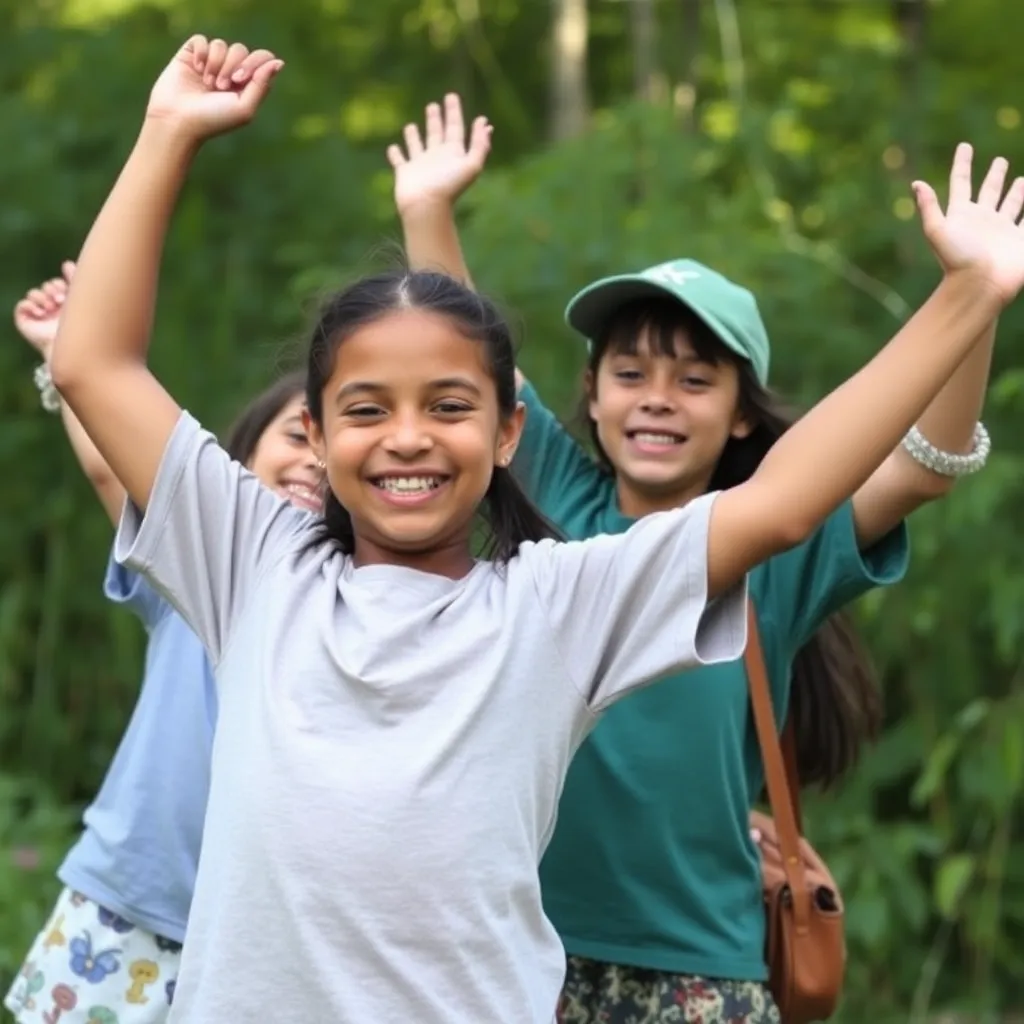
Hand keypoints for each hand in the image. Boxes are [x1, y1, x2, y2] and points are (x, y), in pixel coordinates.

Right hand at [14, 261, 75, 359]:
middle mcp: (54, 309)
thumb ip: (76, 282)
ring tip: (50, 307)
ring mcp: (41, 316)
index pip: (58, 285)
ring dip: (41, 296)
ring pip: (34, 293)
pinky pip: (22, 305)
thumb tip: (67, 263)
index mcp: (69, 304)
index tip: (65, 289)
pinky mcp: (28, 323)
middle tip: (60, 300)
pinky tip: (41, 312)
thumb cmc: (84, 327)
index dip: (60, 283)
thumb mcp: (81, 301)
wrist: (77, 348)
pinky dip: (29, 305)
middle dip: (52, 288)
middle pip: (46, 286)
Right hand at [145, 36, 283, 141]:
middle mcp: (229, 72)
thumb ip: (262, 85)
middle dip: (232, 65)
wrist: (178, 120)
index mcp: (247, 85)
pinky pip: (202, 40)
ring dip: (215, 64)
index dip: (254, 63)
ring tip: (207, 83)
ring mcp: (210, 63)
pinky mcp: (191, 55)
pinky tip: (196, 68)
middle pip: (241, 50)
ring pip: (221, 45)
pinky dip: (201, 53)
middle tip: (221, 86)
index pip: (261, 59)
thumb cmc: (213, 120)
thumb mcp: (244, 108)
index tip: (240, 79)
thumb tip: (279, 62)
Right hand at [387, 94, 491, 215]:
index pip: (455, 127)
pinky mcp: (405, 173)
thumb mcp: (471, 165)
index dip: (454, 112)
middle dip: (436, 119)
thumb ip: (480, 145)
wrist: (427, 206)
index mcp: (453, 154)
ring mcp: (420, 165)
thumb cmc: (449, 187)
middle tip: (434, 105)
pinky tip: (393, 148)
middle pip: (437, 133)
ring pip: (417, 145)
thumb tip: (486, 124)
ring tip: (411, 125)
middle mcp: (437, 158)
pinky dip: (396, 154)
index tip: (451, 96)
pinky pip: (399, 160)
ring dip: (415, 136)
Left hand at [915, 143, 1023, 304]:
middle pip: (989, 191)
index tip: (965, 146)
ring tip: (1021, 180)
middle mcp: (982, 220)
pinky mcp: (1020, 239)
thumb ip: (928, 207)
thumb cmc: (957, 260)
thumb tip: (916, 183)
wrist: (980, 287)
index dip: (963, 164)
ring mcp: (1002, 230)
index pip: (962, 182)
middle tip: (1000, 161)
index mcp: (962, 215)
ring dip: (1017, 191)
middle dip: (995, 176)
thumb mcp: (937, 232)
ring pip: (1012, 203)